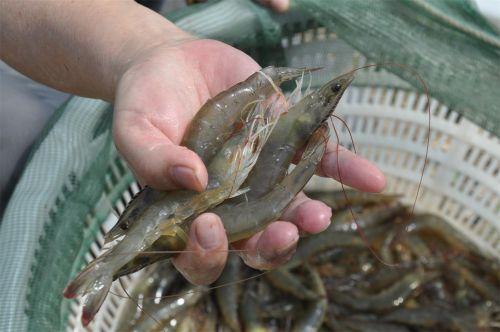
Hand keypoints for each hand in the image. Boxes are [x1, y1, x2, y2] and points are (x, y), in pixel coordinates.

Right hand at [113, 37, 384, 284]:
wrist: (174, 62)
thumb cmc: (147, 100)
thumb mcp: (135, 127)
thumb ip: (151, 160)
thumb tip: (194, 181)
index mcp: (187, 212)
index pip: (198, 253)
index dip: (206, 253)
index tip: (209, 228)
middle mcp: (229, 202)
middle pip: (252, 241)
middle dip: (270, 246)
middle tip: (281, 233)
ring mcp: (260, 176)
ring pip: (288, 208)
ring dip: (307, 218)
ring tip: (319, 216)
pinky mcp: (285, 144)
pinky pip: (320, 162)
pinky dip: (347, 171)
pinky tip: (372, 180)